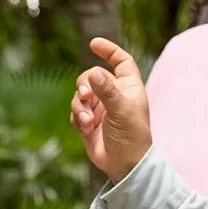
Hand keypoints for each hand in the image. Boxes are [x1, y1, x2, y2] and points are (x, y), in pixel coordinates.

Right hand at [70, 38, 153, 180]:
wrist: (124, 165)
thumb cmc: (132, 137)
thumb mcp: (121, 110)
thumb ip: (106, 90)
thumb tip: (93, 73)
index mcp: (128, 88)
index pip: (121, 62)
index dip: (109, 50)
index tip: (93, 44)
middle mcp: (113, 95)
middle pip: (92, 77)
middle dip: (85, 85)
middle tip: (84, 95)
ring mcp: (100, 108)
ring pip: (80, 95)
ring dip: (80, 107)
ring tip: (88, 122)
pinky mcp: (88, 121)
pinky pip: (75, 111)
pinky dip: (78, 119)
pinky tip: (86, 130)